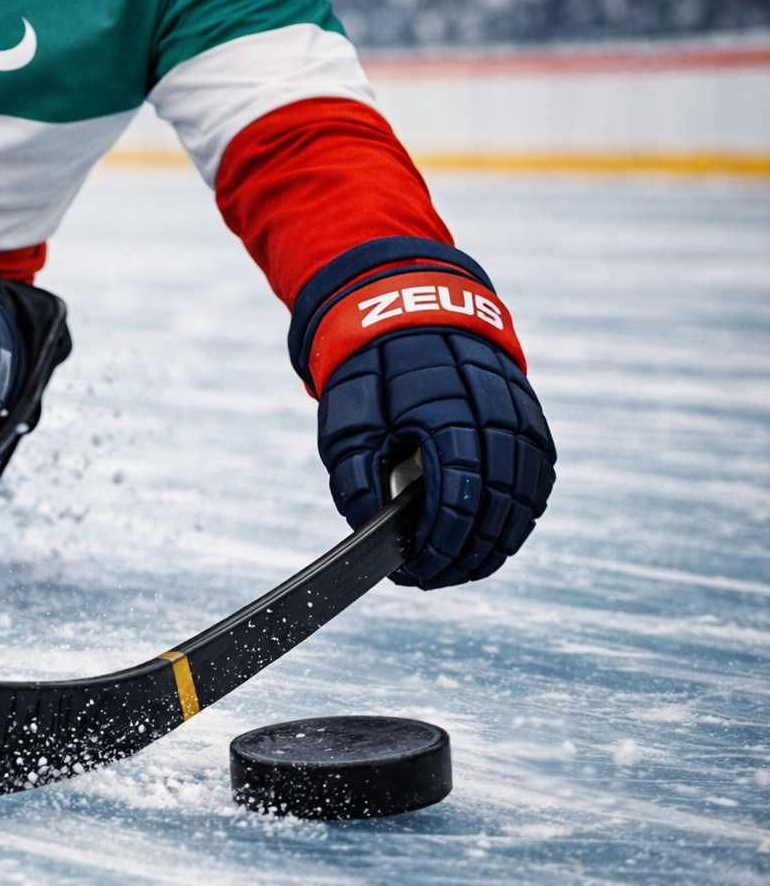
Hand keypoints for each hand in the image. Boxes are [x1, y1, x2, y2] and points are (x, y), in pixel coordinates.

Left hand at [317, 329, 555, 587]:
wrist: (413, 309)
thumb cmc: (373, 370)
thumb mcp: (347, 421)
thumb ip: (355, 477)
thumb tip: (369, 528)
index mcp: (448, 419)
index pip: (455, 503)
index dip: (437, 546)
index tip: (414, 571)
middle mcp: (496, 421)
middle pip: (495, 510)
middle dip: (464, 554)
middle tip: (434, 577)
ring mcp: (522, 419)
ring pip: (523, 500)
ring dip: (496, 542)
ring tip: (462, 567)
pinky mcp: (533, 419)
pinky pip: (537, 479)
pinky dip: (519, 514)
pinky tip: (493, 537)